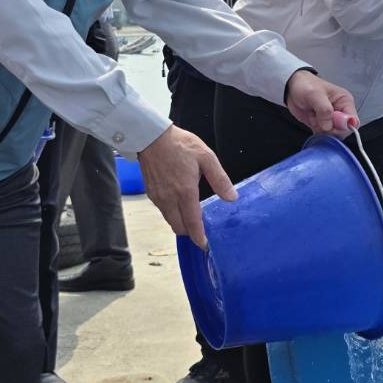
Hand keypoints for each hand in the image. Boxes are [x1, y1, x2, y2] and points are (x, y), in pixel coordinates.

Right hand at [136, 125, 236, 249]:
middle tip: (201, 229)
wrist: (151, 137)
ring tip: (192, 216)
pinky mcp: (151, 194)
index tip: (206, 245)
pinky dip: (172, 213)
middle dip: (191, 233)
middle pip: (179, 228)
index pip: (192, 223)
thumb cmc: (179, 144)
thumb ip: (219, 179)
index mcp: (185, 191)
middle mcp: (169, 199)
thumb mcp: (206, 157)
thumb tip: (231, 197)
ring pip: (170, 221)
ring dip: (181, 223)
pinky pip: (163, 211)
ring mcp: (158, 197)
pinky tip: (179, 203)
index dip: (199, 238)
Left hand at [284, 70, 358, 133]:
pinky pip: (324, 135)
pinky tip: (311, 123)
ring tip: (313, 118)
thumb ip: (324, 110)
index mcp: (345, 101)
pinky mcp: (322, 125)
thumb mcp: (314, 94)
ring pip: (334, 135)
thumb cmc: (305, 85)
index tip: (330, 125)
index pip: (353, 121)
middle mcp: (341, 111)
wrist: (291, 87)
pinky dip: (317, 133)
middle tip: (319, 121)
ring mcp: (331, 119)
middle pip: (344, 130)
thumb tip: (329, 126)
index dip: (344, 126)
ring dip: (322, 131)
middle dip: (331, 130)